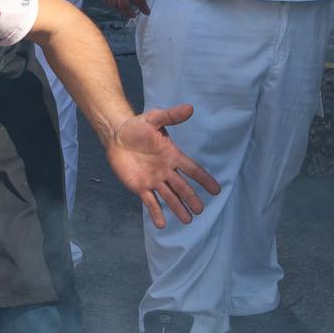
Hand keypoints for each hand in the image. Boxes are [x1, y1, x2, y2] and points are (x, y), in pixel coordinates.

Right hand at [100, 0, 149, 18]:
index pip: (139, 2)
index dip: (144, 9)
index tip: (146, 12)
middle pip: (123, 6)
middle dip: (129, 12)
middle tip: (134, 13)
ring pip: (112, 3)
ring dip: (118, 8)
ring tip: (123, 8)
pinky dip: (108, 2)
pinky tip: (113, 2)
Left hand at [108, 106, 220, 226]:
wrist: (117, 136)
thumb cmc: (137, 127)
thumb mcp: (154, 118)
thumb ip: (171, 116)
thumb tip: (189, 108)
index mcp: (172, 155)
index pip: (192, 169)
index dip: (204, 179)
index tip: (216, 190)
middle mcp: (166, 171)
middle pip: (182, 187)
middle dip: (191, 198)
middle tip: (200, 210)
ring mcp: (154, 180)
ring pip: (169, 197)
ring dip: (178, 208)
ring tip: (187, 220)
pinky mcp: (140, 187)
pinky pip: (150, 202)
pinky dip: (156, 213)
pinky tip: (161, 224)